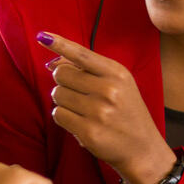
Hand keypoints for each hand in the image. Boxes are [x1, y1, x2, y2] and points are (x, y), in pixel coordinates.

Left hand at [36, 32, 175, 183]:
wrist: (142, 148)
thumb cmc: (126, 112)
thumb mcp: (119, 84)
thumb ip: (89, 70)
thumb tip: (52, 63)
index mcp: (117, 73)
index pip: (81, 54)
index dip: (60, 44)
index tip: (42, 36)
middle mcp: (109, 90)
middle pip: (61, 74)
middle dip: (63, 82)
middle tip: (78, 93)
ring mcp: (98, 111)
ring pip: (57, 95)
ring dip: (63, 101)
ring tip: (82, 109)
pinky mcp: (88, 132)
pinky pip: (58, 114)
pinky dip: (64, 117)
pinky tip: (79, 122)